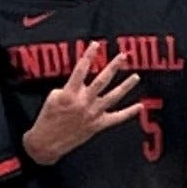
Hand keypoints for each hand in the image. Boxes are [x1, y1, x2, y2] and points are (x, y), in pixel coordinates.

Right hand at [23, 44, 146, 164]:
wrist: (46, 143)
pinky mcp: (97, 125)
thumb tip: (81, 83)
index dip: (89, 55)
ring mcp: (92, 114)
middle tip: (123, 56)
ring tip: (136, 76)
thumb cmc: (47, 118)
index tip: (96, 44)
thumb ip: (68, 88)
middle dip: (113, 67)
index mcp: (70, 94)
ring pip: (113, 97)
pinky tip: (140, 106)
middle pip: (102, 81)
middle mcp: (83, 102)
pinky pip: (116, 118)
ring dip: (126, 86)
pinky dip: (129, 113)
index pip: (81, 69)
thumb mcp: (53, 98)